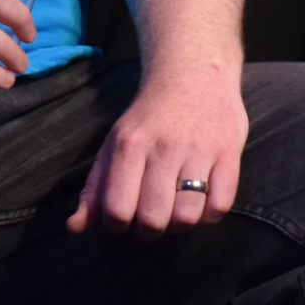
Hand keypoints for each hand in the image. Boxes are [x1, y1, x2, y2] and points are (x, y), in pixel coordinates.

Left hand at [66, 76, 249, 232]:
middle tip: (153, 219)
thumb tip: (75, 227)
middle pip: (153, 219)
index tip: (125, 218)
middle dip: (150, 231)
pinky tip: (202, 203)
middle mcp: (164, 147)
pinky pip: (221, 205)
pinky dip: (209, 216)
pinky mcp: (229, 152)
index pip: (117, 209)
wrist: (194, 73)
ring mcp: (199, 149)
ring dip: (180, 225)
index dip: (118, 225)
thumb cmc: (150, 117)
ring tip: (177, 212)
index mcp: (129, 145)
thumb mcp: (115, 143)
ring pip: (187, 216)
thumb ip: (95, 187)